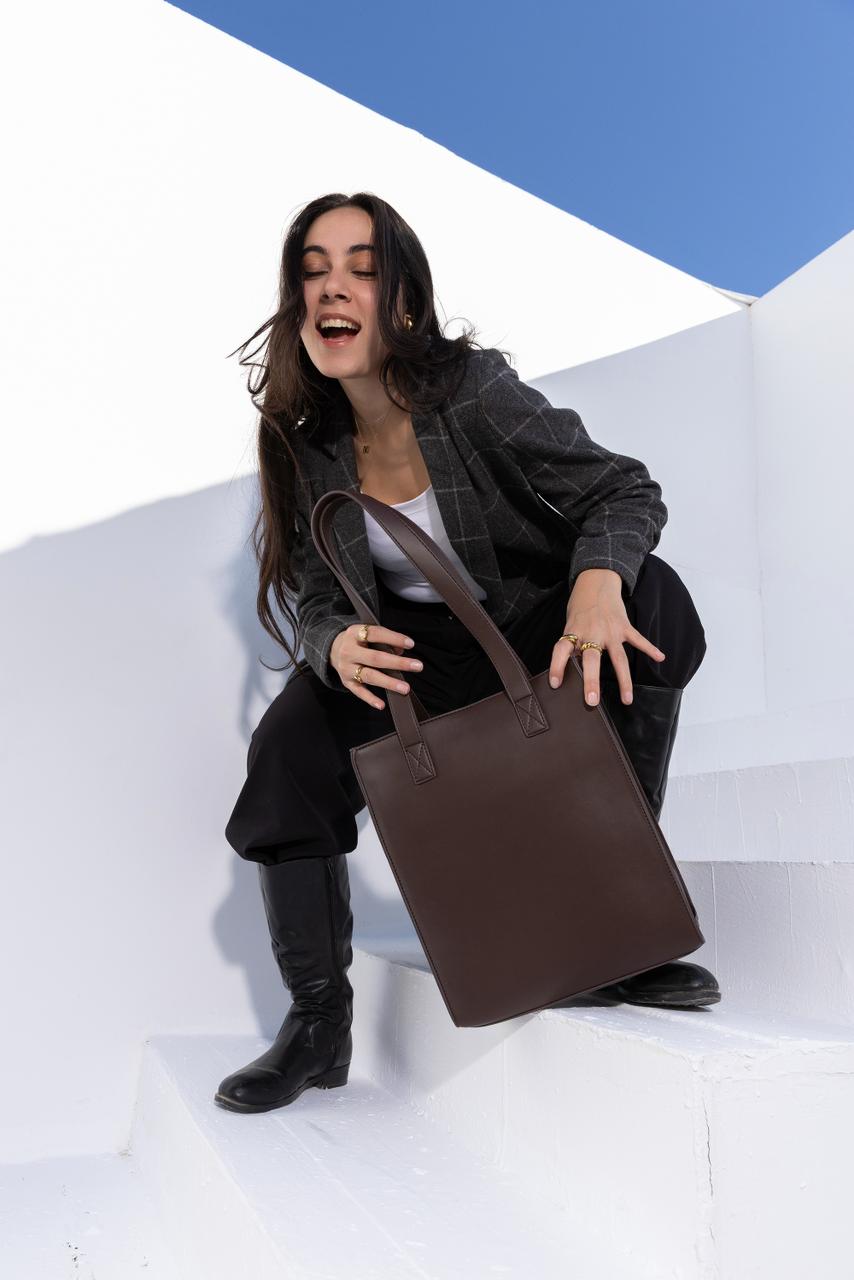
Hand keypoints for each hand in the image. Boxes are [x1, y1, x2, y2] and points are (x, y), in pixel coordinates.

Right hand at [330, 622, 423, 710]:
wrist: (332, 650)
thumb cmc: (358, 641)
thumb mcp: (367, 634)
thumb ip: (384, 640)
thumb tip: (401, 651)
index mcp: (354, 633)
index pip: (375, 634)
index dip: (394, 638)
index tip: (411, 644)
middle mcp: (349, 651)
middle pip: (375, 658)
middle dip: (398, 663)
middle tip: (417, 666)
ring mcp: (347, 668)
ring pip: (369, 676)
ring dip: (389, 682)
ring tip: (405, 688)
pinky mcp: (346, 682)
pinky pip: (359, 692)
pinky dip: (370, 699)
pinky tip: (382, 705)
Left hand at [548, 569, 664, 705]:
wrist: (596, 581)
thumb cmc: (580, 607)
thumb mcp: (571, 624)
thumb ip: (574, 645)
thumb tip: (577, 670)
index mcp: (574, 631)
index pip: (561, 650)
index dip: (556, 666)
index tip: (555, 684)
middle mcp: (592, 632)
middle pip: (592, 659)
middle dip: (591, 681)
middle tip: (592, 701)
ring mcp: (610, 631)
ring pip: (619, 658)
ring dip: (623, 680)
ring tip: (627, 699)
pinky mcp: (624, 627)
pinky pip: (638, 640)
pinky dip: (650, 649)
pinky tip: (660, 658)